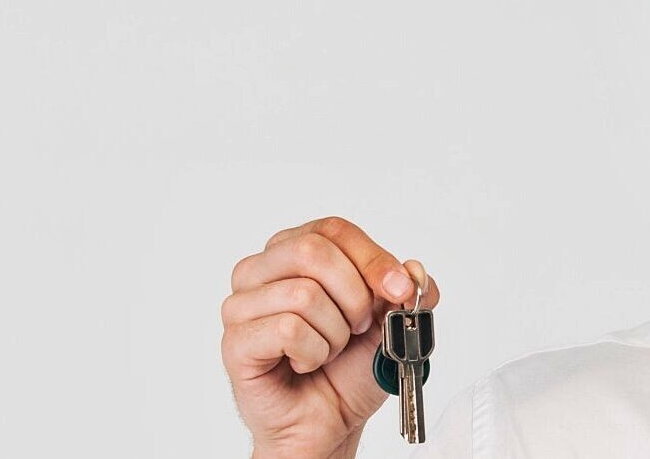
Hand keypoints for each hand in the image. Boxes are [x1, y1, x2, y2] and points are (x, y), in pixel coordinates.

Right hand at [222, 216, 441, 458]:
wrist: (330, 420)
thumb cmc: (349, 369)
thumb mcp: (392, 322)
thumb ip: (407, 291)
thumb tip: (414, 271)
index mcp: (295, 252)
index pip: (334, 230)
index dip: (373, 258)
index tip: (400, 289)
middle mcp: (261, 271)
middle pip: (312, 250)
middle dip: (353, 295)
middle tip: (358, 328)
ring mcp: (241, 305)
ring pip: (302, 294)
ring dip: (334, 333)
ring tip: (328, 350)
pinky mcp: (236, 341)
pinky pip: (287, 330)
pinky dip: (314, 353)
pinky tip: (307, 364)